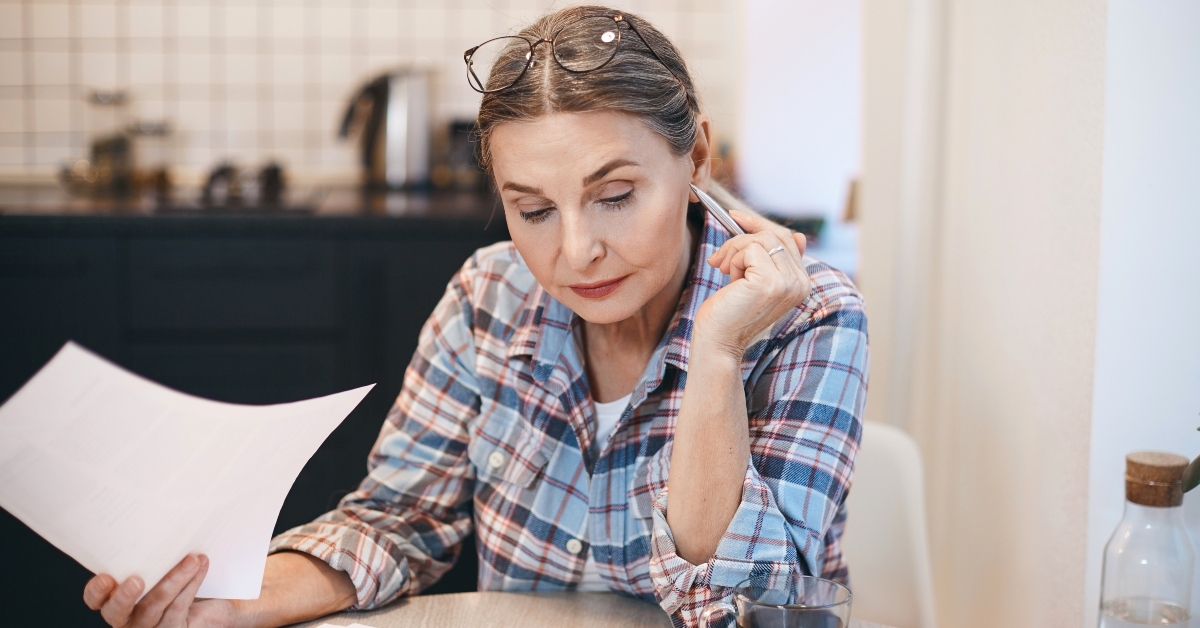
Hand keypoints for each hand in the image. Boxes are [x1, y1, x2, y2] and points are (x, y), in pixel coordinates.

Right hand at [83, 554, 238, 627]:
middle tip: (136, 581)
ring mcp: (150, 626)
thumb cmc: (179, 578)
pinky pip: (178, 606)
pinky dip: (191, 582)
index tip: (104, 577)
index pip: (96, 599)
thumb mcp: (161, 562)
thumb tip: (156, 515)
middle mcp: (128, 617)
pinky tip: (200, 565)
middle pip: (117, 612)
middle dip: (124, 597)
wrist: (211, 604)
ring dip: (174, 579)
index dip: (96, 592)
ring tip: (191, 560)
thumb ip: (152, 551)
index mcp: (116, 598)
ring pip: (154, 606)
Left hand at [696, 209, 810, 357]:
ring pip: (761, 239)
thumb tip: (797, 235)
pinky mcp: (770, 282)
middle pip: (775, 235)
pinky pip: (750, 249)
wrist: (717, 343)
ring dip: (734, 250)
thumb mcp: (755, 281)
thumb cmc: (729, 312)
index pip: (788, 238)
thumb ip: (772, 258)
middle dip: (741, 239)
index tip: (735, 216)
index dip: (760, 225)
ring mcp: (788, 283)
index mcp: (802, 283)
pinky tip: (728, 279)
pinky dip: (733, 259)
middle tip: (720, 258)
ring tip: (723, 271)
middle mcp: (801, 283)